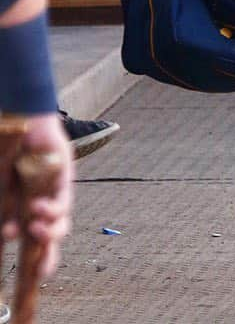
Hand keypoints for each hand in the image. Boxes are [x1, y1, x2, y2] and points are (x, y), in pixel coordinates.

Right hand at [0, 112, 73, 280]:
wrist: (19, 123)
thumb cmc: (6, 154)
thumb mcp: (3, 189)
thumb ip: (5, 211)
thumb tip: (7, 233)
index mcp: (25, 209)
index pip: (33, 240)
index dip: (37, 260)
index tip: (36, 278)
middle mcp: (41, 203)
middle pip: (52, 236)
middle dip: (49, 255)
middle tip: (41, 270)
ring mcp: (53, 190)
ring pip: (61, 221)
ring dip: (50, 231)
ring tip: (35, 229)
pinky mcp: (63, 176)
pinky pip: (62, 199)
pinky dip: (51, 209)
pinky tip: (38, 208)